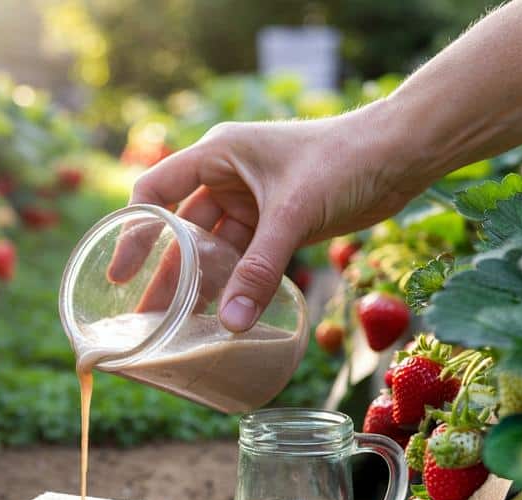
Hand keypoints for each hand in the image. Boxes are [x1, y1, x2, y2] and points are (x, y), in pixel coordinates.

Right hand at [119, 106, 428, 330]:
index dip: (134, 232)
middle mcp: (227, 175)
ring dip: (197, 283)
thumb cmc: (344, 160)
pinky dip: (233, 282)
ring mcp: (252, 199)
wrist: (402, 153)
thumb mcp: (293, 215)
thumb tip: (232, 324)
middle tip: (144, 316)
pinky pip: (244, 256)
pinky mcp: (278, 221)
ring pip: (213, 247)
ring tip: (176, 325)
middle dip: (163, 271)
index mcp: (217, 154)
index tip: (118, 274)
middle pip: (180, 228)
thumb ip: (259, 269)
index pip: (156, 192)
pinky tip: (221, 313)